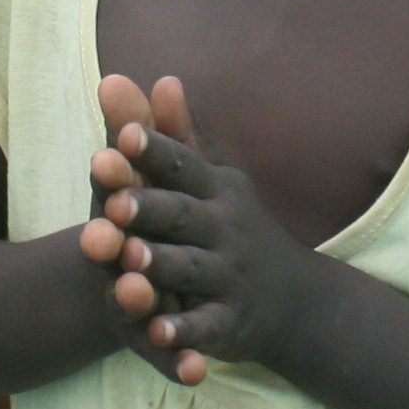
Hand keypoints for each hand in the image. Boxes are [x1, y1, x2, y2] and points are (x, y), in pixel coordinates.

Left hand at [75, 74, 306, 385]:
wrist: (297, 298)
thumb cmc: (234, 226)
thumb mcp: (213, 180)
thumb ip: (177, 135)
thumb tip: (158, 76)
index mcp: (216, 190)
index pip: (182, 165)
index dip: (154, 150)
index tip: (124, 133)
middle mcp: (225, 229)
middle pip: (181, 216)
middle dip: (148, 208)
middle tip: (112, 202)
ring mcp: (229, 276)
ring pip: (190, 268)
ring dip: (161, 265)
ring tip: (128, 261)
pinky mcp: (230, 322)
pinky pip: (205, 325)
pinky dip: (184, 331)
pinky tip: (158, 333)